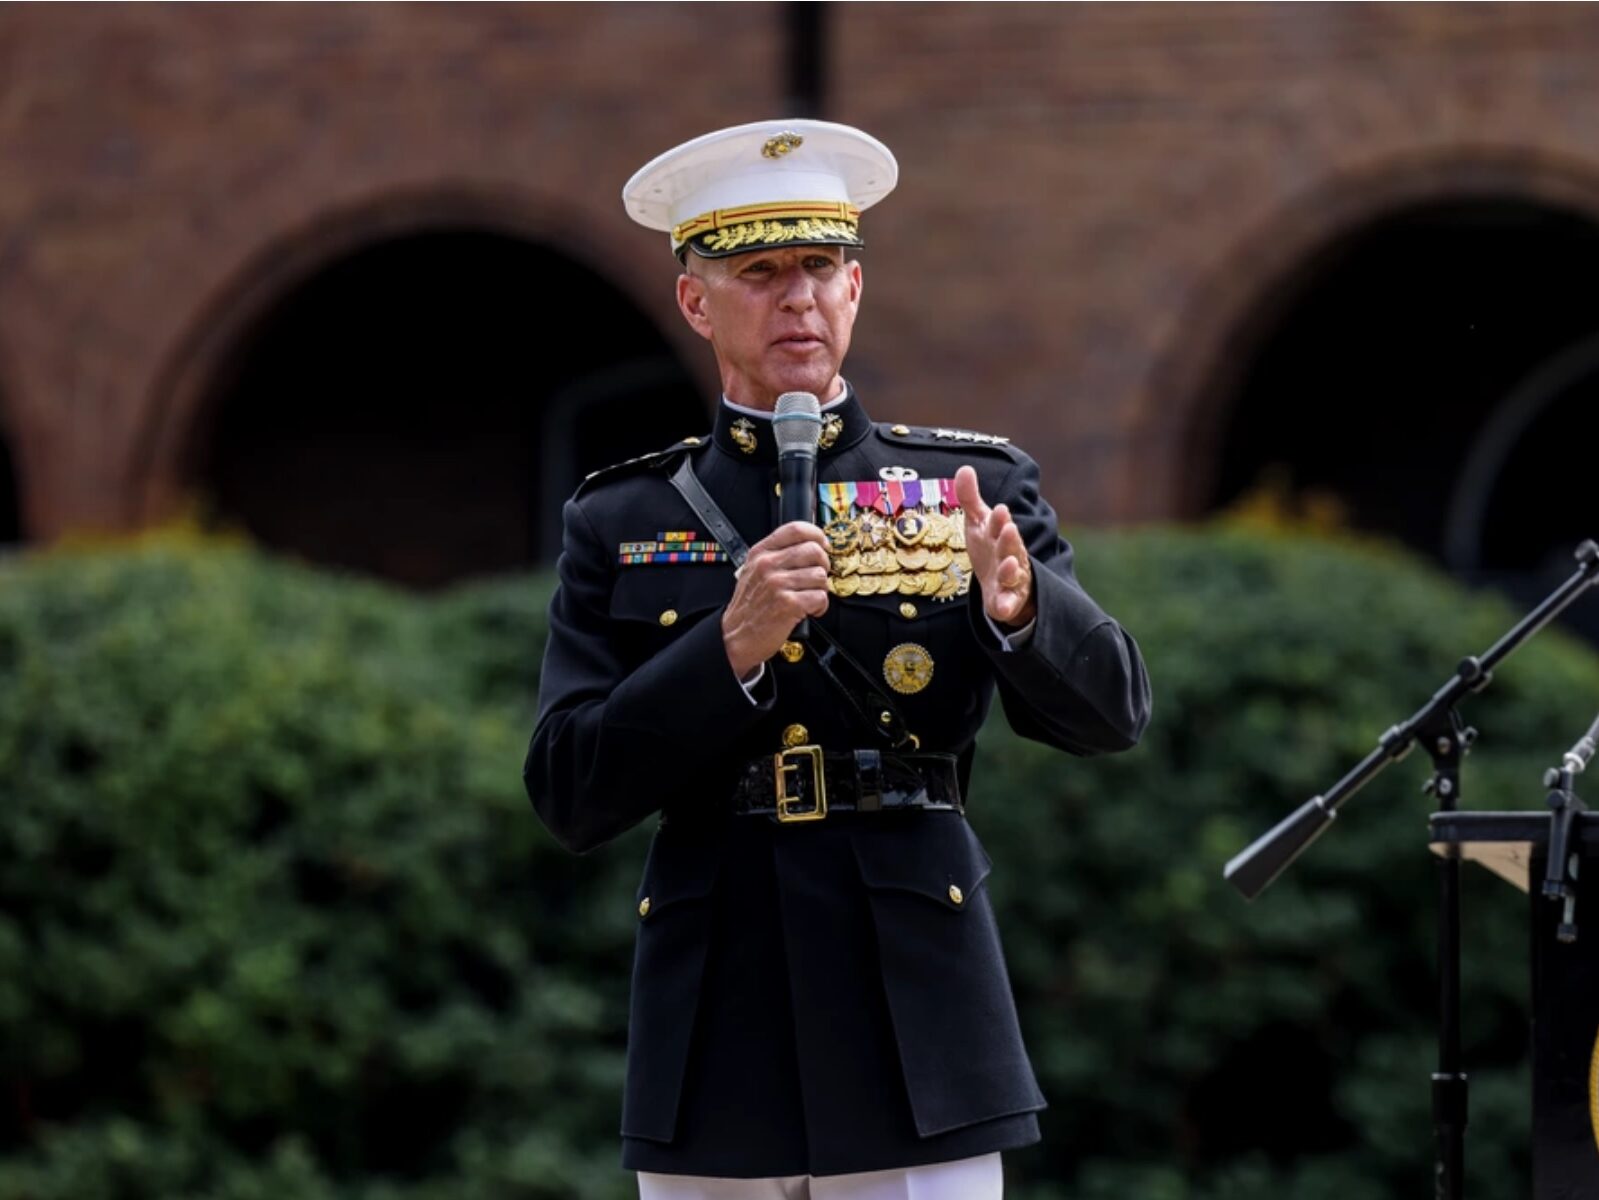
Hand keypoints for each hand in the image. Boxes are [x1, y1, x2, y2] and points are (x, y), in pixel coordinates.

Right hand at [722, 522, 830, 678]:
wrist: (735, 636)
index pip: (795, 529)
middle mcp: (767, 565)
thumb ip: (777, 556)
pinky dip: (820, 606)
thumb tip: (811, 546)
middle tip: (816, 577)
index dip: (816, 534)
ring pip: (820, 575)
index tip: (822, 544)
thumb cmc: (749, 607)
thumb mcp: (753, 572)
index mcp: (760, 554)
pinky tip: (809, 610)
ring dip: (820, 589)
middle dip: (823, 565)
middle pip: (813, 551)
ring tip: (808, 598)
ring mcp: (777, 584)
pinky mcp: (788, 604)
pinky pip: (820, 597)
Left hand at [954, 465, 1035, 628]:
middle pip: (1010, 546)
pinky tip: (1003, 608)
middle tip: (1008, 528)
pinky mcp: (1007, 600)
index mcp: (999, 535)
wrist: (999, 585)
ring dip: (1012, 569)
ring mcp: (1010, 578)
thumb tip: (965, 468)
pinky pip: (1009, 604)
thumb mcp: (978, 524)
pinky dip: (1008, 606)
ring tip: (1009, 563)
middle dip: (1009, 538)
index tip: (998, 509)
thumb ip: (970, 498)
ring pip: (1013, 574)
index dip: (999, 519)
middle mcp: (1009, 554)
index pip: (999, 524)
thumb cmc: (989, 549)